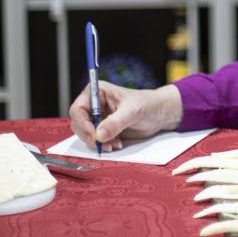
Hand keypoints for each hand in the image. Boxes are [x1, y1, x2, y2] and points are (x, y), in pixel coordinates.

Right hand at [68, 82, 182, 151]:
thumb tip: (99, 135)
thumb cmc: (148, 104)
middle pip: (79, 124)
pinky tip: (117, 144)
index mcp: (97, 92)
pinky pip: (96, 141)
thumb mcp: (133, 111)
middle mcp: (95, 104)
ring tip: (114, 144)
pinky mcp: (104, 129)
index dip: (82, 124)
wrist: (159, 114)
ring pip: (87, 134)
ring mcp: (99, 118)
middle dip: (90, 136)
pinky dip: (104, 145)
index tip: (93, 136)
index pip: (78, 109)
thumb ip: (115, 122)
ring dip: (98, 143)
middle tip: (102, 145)